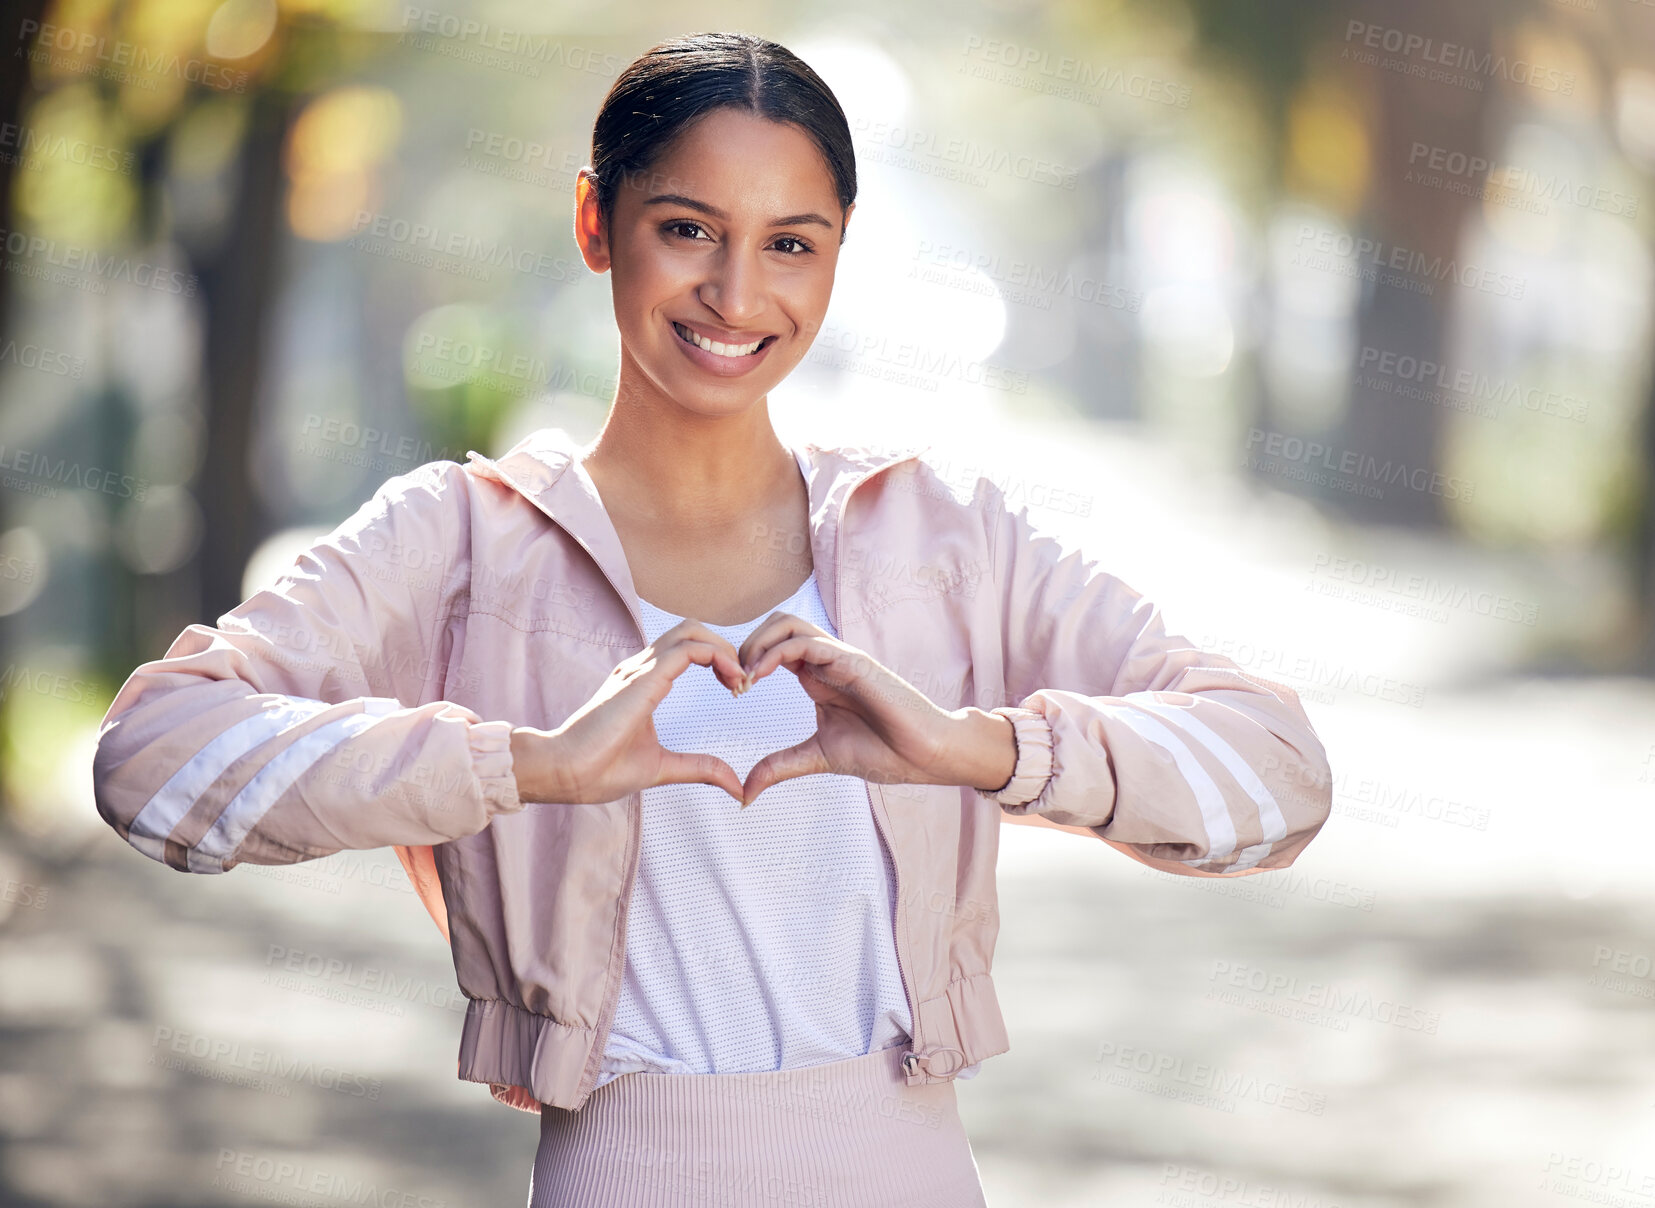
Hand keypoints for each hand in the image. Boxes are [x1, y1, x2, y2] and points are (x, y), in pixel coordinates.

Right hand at [511, 620, 749, 804]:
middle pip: (691, 629)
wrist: (565, 772)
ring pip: (691, 630)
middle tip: (742, 682)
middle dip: (725, 647)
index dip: (719, 659)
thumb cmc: (601, 769)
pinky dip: (718, 657)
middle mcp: (641, 668)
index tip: (736, 690)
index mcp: (643, 681)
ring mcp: (640, 669)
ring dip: (724, 649)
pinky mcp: (642, 679)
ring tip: (738, 680)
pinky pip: (689, 649)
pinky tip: (731, 681)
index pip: (687, 647)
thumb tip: (736, 787)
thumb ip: (699, 769)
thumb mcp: (663, 767)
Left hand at [734, 612, 1013, 807]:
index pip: (773, 646)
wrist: (926, 754)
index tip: (733, 691)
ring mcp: (840, 657)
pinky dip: (774, 653)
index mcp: (817, 676)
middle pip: (776, 624)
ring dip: (756, 644)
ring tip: (744, 678)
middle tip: (734, 682)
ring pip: (787, 623)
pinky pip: (806, 643)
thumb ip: (781, 766)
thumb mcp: (818, 758)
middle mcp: (827, 660)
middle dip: (746, 645)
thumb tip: (744, 792)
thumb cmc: (884, 752)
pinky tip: (759, 677)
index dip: (746, 660)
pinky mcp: (852, 662)